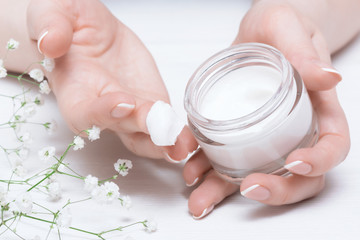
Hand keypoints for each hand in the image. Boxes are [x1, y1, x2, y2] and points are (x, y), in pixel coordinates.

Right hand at [27, 0, 196, 159]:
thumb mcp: (54, 12)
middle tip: (163, 129)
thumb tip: (51, 42)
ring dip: (165, 142)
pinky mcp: (150, 104)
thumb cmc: (69, 24)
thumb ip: (52, 25)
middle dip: (143, 128)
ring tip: (184, 146)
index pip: (84, 112)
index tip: (123, 101)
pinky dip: (177, 132)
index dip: (103, 111)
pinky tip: (191, 139)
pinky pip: (163, 123)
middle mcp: (102, 109)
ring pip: (144, 136)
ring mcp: (129, 111)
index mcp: (75, 92)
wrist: (91, 31)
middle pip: (121, 128)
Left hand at [183, 1, 349, 217]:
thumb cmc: (280, 27)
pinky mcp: (238, 134)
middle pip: (297, 175)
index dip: (320, 161)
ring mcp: (265, 137)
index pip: (333, 144)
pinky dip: (208, 171)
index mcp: (318, 109)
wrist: (257, 32)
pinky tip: (191, 172)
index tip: (295, 163)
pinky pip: (226, 159)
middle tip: (249, 187)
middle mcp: (294, 130)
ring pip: (255, 173)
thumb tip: (329, 77)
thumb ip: (304, 51)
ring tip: (200, 199)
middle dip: (276, 189)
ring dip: (227, 192)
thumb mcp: (289, 28)